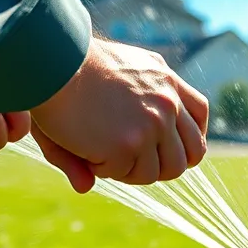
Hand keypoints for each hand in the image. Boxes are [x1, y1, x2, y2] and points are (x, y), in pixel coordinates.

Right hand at [30, 38, 208, 192]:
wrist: (49, 60)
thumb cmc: (66, 68)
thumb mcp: (96, 92)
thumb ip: (113, 127)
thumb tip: (86, 187)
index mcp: (165, 79)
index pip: (199, 114)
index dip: (188, 138)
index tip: (168, 147)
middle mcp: (167, 101)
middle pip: (192, 153)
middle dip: (164, 165)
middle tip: (131, 162)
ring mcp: (152, 124)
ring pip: (161, 172)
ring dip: (133, 171)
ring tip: (101, 152)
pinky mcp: (129, 145)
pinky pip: (126, 174)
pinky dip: (104, 169)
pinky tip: (84, 148)